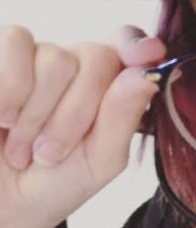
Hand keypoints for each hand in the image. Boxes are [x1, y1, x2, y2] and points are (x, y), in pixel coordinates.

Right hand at [0, 24, 165, 227]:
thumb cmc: (51, 184)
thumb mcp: (98, 161)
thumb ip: (123, 119)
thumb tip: (144, 75)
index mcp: (106, 86)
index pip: (129, 46)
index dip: (137, 46)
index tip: (148, 56)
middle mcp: (72, 63)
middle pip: (96, 57)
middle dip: (76, 114)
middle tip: (49, 153)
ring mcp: (32, 57)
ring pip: (55, 57)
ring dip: (37, 113)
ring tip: (22, 146)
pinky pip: (16, 43)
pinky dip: (10, 90)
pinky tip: (2, 119)